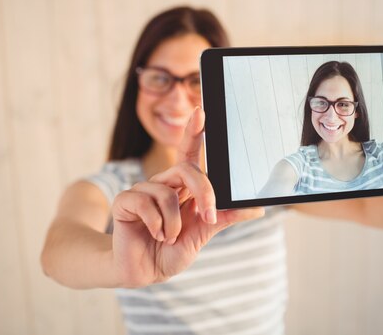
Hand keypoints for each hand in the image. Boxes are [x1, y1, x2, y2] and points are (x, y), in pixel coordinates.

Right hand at [110, 107, 264, 286]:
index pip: (189, 153)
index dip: (194, 132)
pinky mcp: (125, 201)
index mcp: (183, 187)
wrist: (144, 271)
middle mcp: (164, 184)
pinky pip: (145, 203)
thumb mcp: (204, 233)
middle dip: (203, 191)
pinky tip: (154, 234)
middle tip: (209, 218)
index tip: (201, 112)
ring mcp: (143, 191)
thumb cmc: (172, 250)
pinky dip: (156, 224)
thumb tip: (257, 209)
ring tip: (169, 238)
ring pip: (167, 192)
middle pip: (186, 169)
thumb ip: (226, 218)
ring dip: (174, 223)